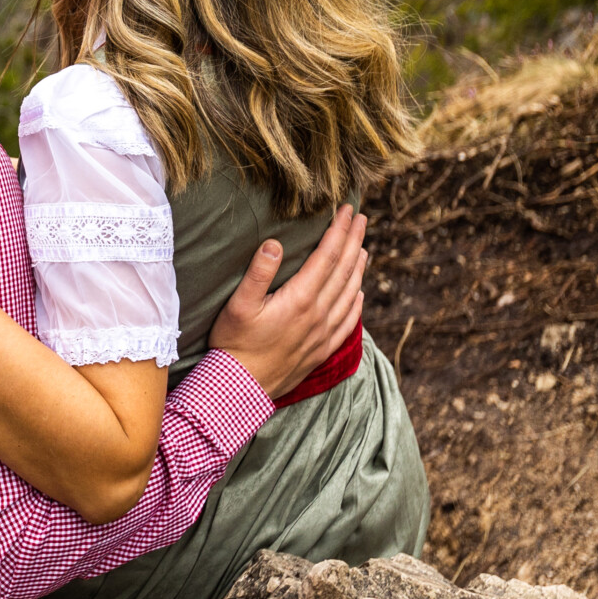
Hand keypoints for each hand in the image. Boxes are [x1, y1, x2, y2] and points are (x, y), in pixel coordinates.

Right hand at [209, 208, 368, 399]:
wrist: (241, 388)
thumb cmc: (234, 344)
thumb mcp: (238, 305)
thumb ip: (258, 273)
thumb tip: (275, 243)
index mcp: (300, 299)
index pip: (327, 256)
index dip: (339, 231)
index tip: (346, 210)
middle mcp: (318, 314)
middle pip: (344, 270)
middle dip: (354, 241)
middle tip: (361, 219)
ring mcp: (323, 334)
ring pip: (350, 294)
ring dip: (359, 268)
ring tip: (363, 248)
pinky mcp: (322, 350)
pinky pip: (348, 322)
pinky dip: (357, 302)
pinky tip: (358, 293)